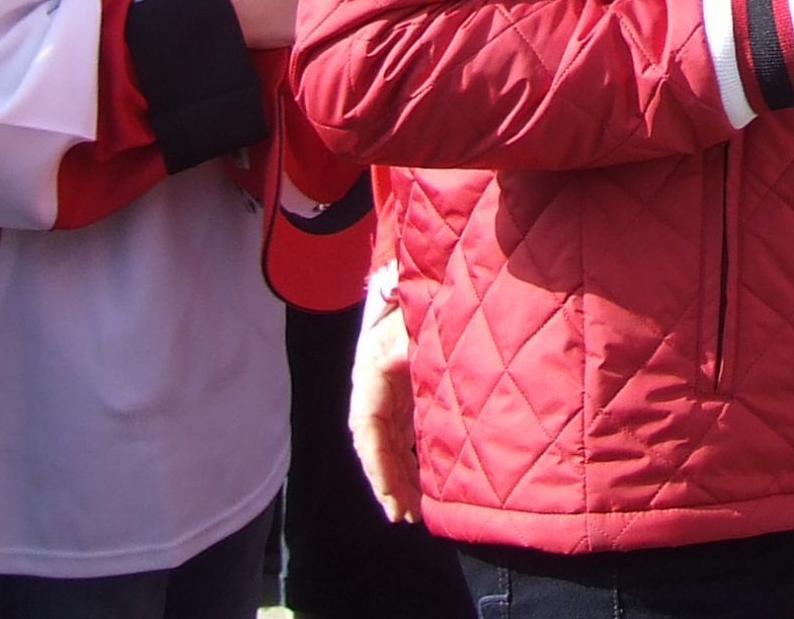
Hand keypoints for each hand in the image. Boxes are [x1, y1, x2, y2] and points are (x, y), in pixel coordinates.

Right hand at [349, 273, 421, 521]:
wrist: (409, 278)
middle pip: (378, 446)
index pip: (368, 432)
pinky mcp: (406, 392)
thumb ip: (408, 345)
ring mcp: (390, 393)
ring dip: (400, 476)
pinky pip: (405, 433)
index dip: (378, 467)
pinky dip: (412, 457)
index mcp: (370, 377)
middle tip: (404, 516)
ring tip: (413, 511)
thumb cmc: (408, 298)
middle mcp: (375, 390)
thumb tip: (404, 362)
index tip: (390, 497)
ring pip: (391, 444)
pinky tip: (425, 479)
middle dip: (389, 482)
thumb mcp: (407, 321)